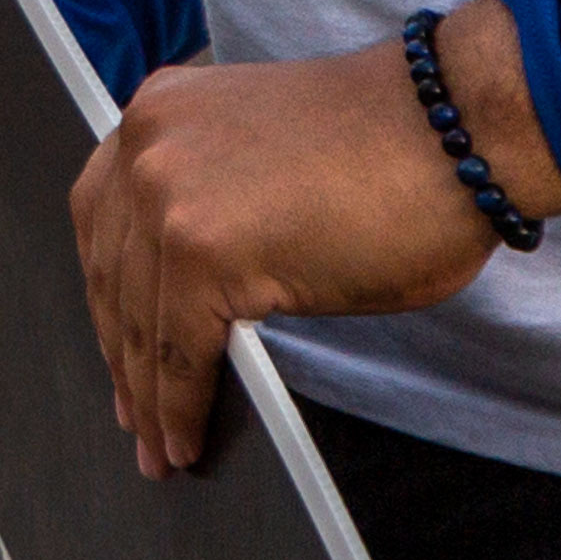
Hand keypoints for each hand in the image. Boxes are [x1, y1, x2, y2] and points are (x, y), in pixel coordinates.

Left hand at [70, 2, 560, 476]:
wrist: (457, 127)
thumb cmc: (392, 149)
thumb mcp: (263, 157)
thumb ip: (212, 201)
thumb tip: (186, 297)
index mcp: (158, 108)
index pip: (104, 218)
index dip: (108, 294)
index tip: (115, 346)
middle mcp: (148, 142)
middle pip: (109, 272)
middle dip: (120, 353)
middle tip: (130, 415)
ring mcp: (168, 193)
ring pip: (139, 320)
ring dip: (145, 395)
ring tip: (157, 451)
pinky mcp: (204, 251)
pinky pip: (179, 351)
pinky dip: (179, 407)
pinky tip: (184, 442)